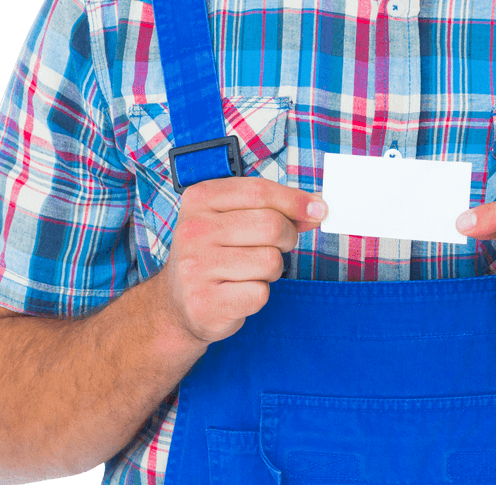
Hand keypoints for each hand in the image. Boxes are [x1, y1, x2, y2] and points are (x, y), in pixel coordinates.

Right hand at [155, 177, 327, 345]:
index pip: (260, 191)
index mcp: (200, 198)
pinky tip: (239, 291)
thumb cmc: (215, 253)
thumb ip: (274, 207)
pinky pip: (260, 293)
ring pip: (270, 261)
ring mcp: (196, 267)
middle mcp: (193, 230)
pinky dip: (259, 294)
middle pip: (271, 225)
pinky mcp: (205, 303)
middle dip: (286, 237)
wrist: (177, 304)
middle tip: (275, 246)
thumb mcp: (234, 217)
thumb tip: (317, 208)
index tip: (318, 210)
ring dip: (272, 269)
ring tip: (249, 271)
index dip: (296, 201)